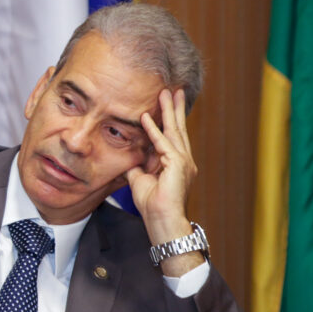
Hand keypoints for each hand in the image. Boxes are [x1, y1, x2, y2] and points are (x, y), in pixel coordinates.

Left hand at [124, 89, 201, 275]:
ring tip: (166, 92)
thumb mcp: (141, 181)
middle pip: (178, 128)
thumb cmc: (154, 206)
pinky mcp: (177, 166)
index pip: (173, 135)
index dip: (169, 119)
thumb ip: (136, 166)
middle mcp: (184, 160)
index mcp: (177, 163)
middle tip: (174, 89)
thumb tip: (128, 157)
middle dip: (175, 108)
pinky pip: (163, 143)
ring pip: (174, 131)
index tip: (167, 102)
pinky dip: (154, 129)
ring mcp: (183, 162)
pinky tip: (147, 116)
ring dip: (169, 111)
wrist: (163, 222)